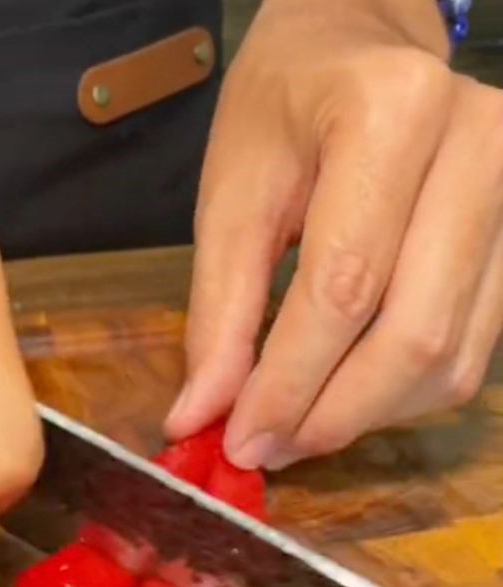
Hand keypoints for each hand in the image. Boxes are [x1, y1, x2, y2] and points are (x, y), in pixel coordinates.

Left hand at [166, 0, 502, 468]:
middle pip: (412, 335)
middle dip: (330, 415)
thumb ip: (220, 309)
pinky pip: (472, 352)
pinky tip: (345, 397)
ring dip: (366, 415)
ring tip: (295, 428)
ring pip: (452, 359)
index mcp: (391, 116)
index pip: (343, 288)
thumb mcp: (232, 195)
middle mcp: (481, 150)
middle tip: (265, 449)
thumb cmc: (283, 109)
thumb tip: (201, 415)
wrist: (359, 47)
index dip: (287, 384)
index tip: (237, 441)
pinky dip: (400, 395)